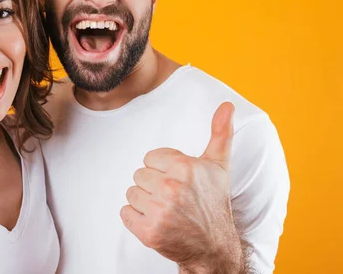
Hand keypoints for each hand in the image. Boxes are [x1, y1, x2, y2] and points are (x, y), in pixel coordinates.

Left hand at [120, 102, 243, 272]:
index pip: (149, 158)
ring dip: (144, 202)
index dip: (162, 169)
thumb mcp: (219, 165)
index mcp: (184, 167)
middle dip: (153, 185)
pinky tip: (155, 221)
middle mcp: (171, 188)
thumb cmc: (214, 202)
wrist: (214, 246)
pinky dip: (136, 218)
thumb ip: (220, 132)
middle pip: (139, 175)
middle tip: (173, 198)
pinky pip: (125, 213)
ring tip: (166, 210)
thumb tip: (227, 104)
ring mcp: (159, 211)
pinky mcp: (149, 232)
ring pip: (131, 193)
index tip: (179, 182)